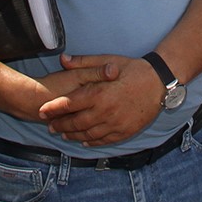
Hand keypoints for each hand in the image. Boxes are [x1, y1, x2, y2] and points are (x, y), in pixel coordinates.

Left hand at [38, 55, 160, 145]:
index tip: (42, 111)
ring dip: (73, 135)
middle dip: (60, 125)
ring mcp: (115, 124)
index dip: (53, 109)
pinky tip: (84, 141)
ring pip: (88, 134)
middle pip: (76, 122)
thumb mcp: (108, 61)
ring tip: (63, 134)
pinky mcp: (125, 132)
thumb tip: (63, 60)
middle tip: (50, 126)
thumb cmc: (133, 69)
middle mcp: (105, 111)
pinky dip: (91, 142)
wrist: (160, 83)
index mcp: (99, 93)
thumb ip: (84, 62)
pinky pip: (104, 140)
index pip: (69, 104)